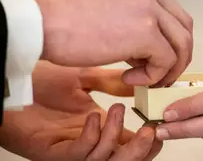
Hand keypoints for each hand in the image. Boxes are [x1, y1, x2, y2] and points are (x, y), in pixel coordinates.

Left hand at [0, 61, 162, 160]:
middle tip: (150, 132)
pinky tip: (92, 116)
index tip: (160, 126)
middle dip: (139, 151)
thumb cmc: (43, 81)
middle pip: (120, 160)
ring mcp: (69, 149)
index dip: (148, 140)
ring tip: (118, 112)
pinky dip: (89, 138)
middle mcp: (87, 143)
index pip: (128, 142)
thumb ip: (112, 82)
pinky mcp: (50, 151)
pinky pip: (76, 155)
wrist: (12, 78)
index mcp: (98, 128)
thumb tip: (141, 80)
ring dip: (115, 138)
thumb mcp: (86, 77)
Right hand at [35, 0, 192, 86]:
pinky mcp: (145, 32)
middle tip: (162, 74)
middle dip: (178, 56)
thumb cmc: (64, 17)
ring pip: (180, 45)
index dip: (171, 40)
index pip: (173, 14)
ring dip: (167, 69)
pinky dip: (153, 76)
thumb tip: (144, 45)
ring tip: (146, 81)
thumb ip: (132, 17)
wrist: (42, 23)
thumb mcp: (108, 5)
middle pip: (183, 28)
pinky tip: (130, 80)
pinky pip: (165, 60)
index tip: (158, 59)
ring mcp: (150, 9)